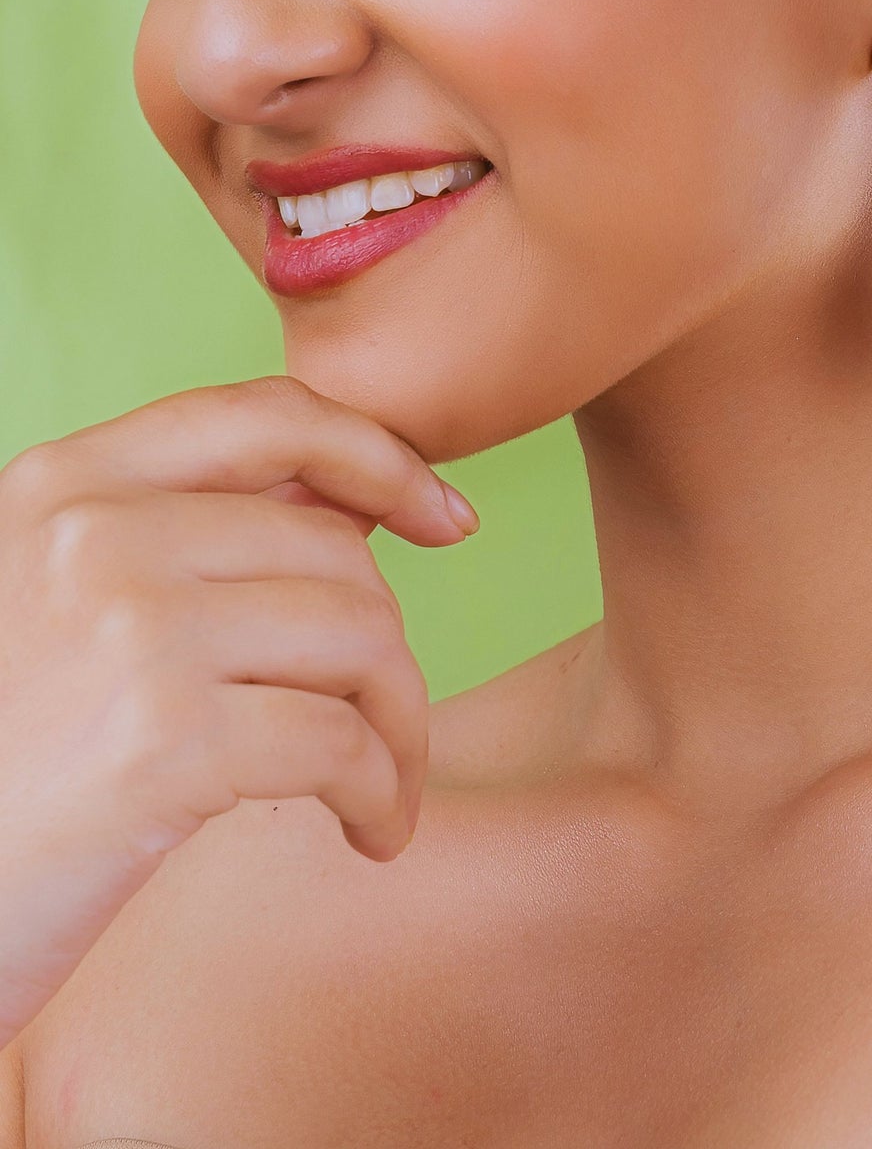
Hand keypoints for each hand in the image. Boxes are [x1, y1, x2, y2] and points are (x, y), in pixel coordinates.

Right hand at [0, 375, 475, 1047]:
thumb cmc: (0, 759)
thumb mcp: (55, 601)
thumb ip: (182, 532)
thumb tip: (353, 495)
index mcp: (66, 482)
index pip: (267, 416)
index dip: (380, 456)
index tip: (448, 516)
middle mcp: (98, 534)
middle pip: (337, 550)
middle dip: (387, 649)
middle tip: (379, 729)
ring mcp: (133, 630)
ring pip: (362, 638)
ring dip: (401, 728)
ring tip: (376, 790)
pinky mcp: (165, 743)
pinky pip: (345, 742)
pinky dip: (382, 794)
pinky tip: (367, 833)